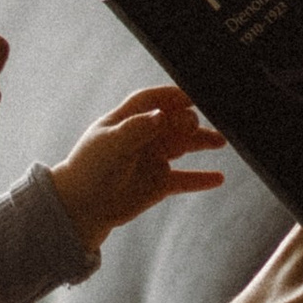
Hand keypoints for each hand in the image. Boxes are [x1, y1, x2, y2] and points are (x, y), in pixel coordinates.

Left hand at [49, 87, 226, 248]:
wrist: (81, 208)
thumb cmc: (88, 170)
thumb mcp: (109, 145)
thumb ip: (136, 129)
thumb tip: (162, 115)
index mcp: (127, 121)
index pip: (152, 100)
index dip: (171, 96)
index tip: (190, 95)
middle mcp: (144, 137)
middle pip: (173, 122)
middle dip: (187, 120)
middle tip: (192, 126)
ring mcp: (153, 160)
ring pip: (184, 146)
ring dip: (202, 142)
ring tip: (221, 141)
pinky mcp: (159, 184)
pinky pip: (185, 179)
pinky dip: (201, 179)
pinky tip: (218, 178)